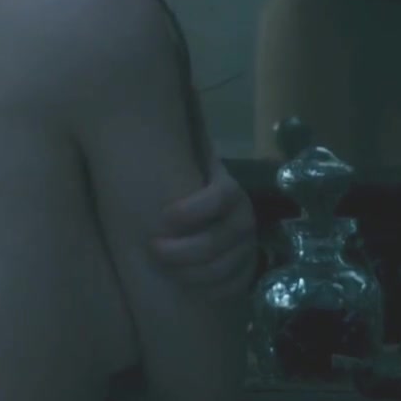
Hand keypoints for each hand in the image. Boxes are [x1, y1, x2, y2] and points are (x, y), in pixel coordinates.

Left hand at [150, 162, 257, 297]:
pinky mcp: (245, 269)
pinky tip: (190, 290)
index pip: (224, 195)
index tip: (164, 217)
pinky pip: (236, 285)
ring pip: (231, 266)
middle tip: (154, 250)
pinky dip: (214, 291)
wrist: (193, 215)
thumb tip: (154, 109)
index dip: (197, 208)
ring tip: (166, 272)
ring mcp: (247, 244)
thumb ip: (166, 151)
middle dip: (188, 250)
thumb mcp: (174, 167)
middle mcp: (242, 216)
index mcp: (226, 188)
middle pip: (225, 237)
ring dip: (197, 274)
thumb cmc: (174, 189)